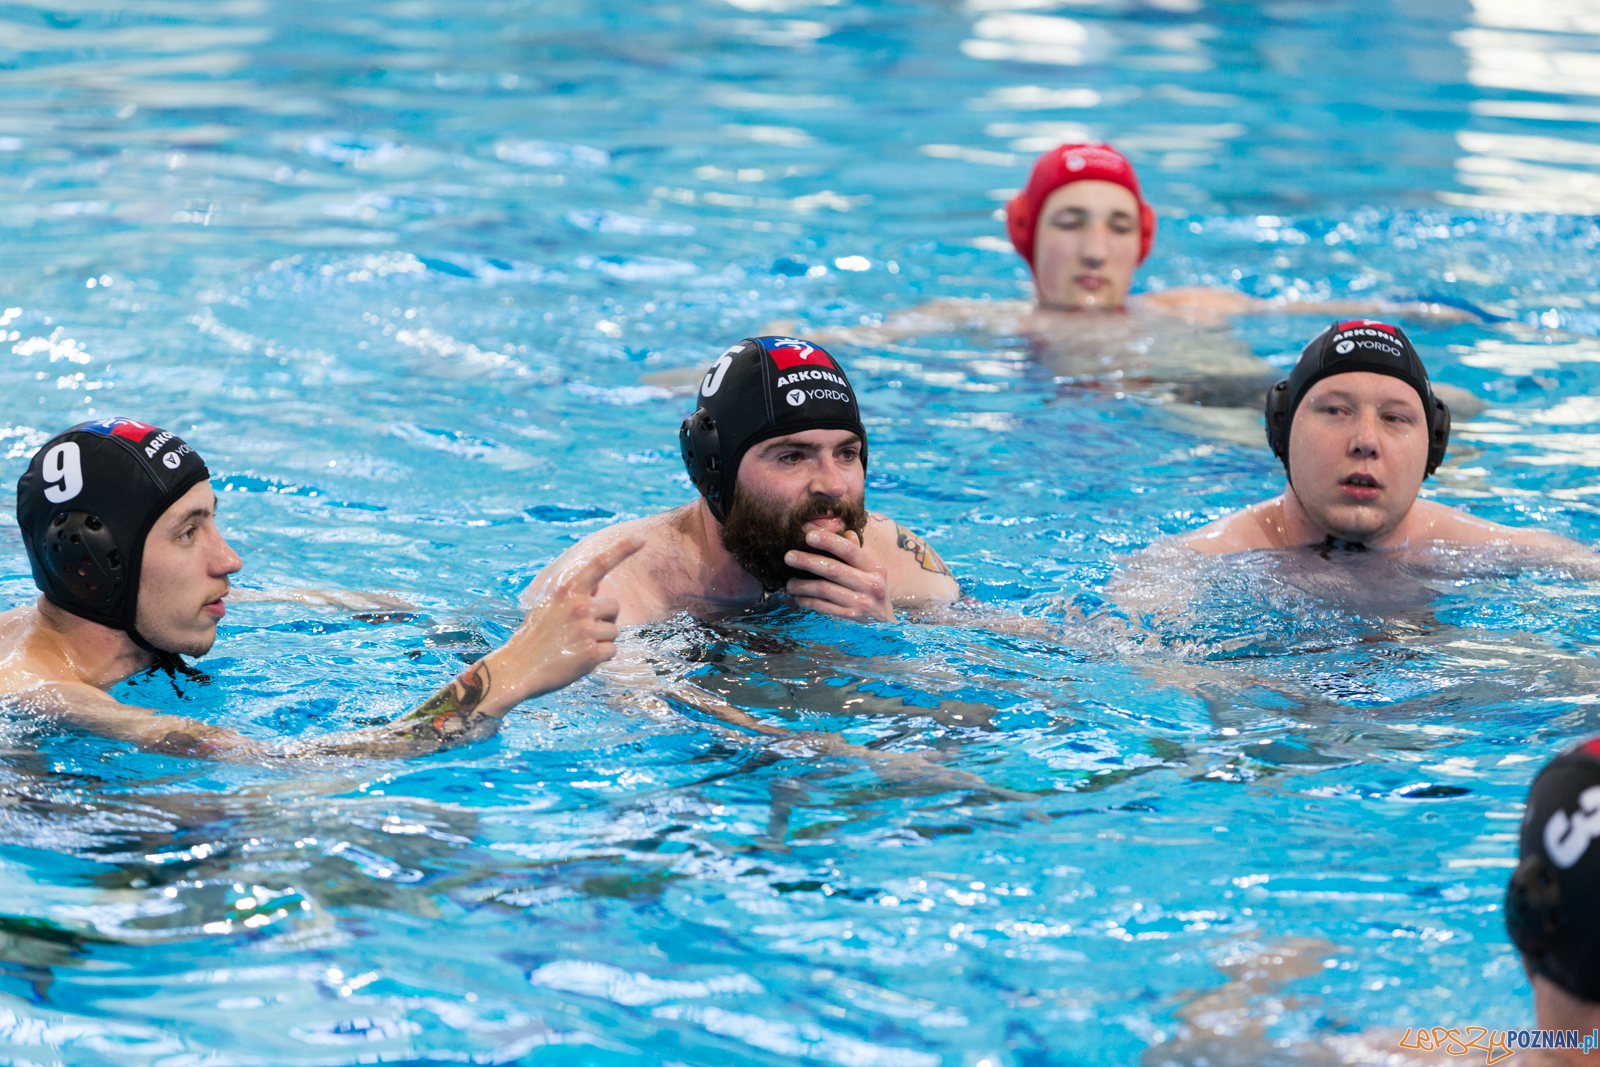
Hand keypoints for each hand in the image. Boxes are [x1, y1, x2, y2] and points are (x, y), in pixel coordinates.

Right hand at [502, 536, 642, 698]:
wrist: (516, 669)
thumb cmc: (534, 638)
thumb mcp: (548, 606)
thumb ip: (573, 596)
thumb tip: (598, 587)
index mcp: (566, 590)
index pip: (599, 564)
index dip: (622, 550)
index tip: (640, 539)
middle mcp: (579, 605)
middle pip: (614, 606)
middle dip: (605, 619)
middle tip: (580, 632)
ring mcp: (586, 629)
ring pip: (614, 631)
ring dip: (601, 641)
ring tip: (575, 646)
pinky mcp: (591, 652)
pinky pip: (612, 651)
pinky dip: (600, 658)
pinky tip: (578, 660)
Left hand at [784, 524, 893, 622]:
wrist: (886, 624)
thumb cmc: (873, 592)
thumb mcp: (871, 572)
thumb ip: (856, 552)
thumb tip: (843, 531)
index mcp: (875, 568)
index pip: (849, 550)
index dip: (828, 541)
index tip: (808, 536)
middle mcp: (871, 585)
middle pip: (833, 569)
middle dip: (808, 561)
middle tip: (788, 557)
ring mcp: (862, 603)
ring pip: (825, 589)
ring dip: (803, 585)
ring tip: (789, 584)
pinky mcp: (852, 618)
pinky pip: (824, 607)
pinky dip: (809, 601)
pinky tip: (799, 598)